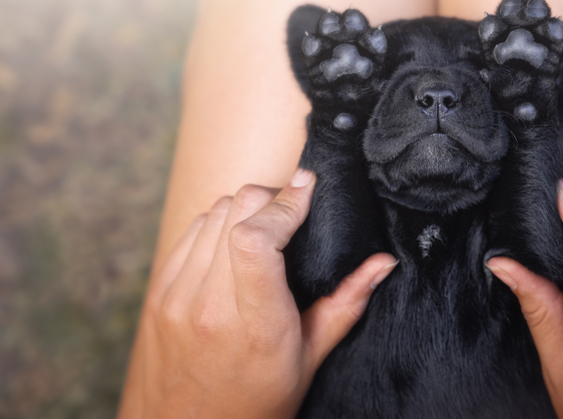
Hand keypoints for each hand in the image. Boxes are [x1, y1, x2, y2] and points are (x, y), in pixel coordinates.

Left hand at [126, 169, 397, 418]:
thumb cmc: (255, 403)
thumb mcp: (310, 359)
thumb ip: (346, 304)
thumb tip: (383, 263)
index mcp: (254, 325)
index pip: (256, 238)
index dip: (285, 202)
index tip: (308, 187)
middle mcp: (207, 305)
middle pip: (235, 210)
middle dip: (271, 198)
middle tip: (292, 211)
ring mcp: (176, 297)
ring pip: (212, 213)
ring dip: (244, 209)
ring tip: (266, 229)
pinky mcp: (157, 292)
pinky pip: (189, 232)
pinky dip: (217, 225)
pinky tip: (234, 244)